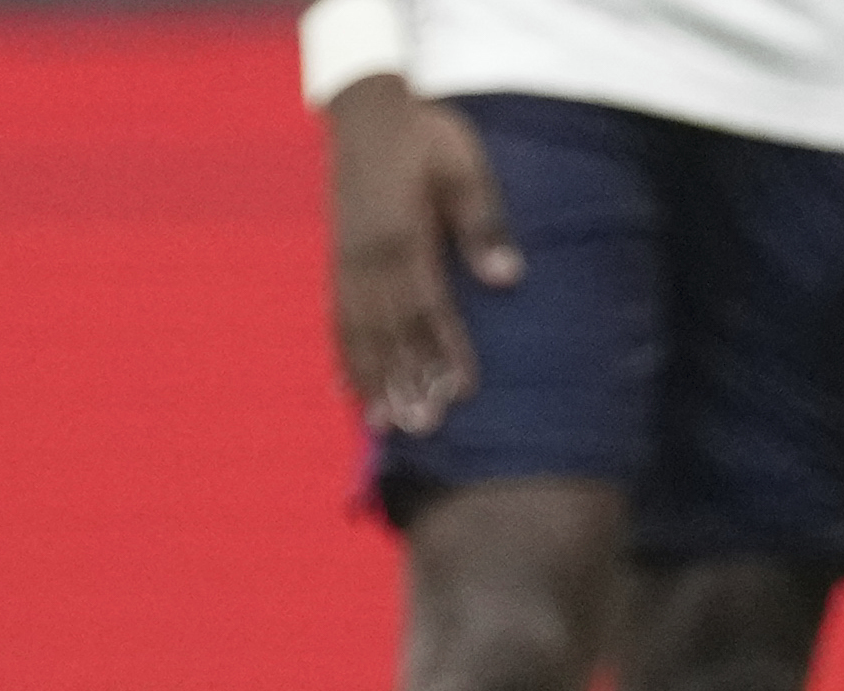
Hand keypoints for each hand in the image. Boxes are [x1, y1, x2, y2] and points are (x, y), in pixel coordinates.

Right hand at [329, 78, 519, 433]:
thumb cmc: (425, 137)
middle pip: (390, 329)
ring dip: (374, 382)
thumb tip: (506, 278)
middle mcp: (369, 255)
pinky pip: (337, 318)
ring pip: (359, 332)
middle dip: (406, 381)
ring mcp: (347, 261)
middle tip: (423, 429)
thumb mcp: (464, 167)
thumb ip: (482, 223)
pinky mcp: (337, 262)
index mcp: (402, 234)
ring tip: (387, 427)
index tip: (460, 391)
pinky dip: (343, 358)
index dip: (444, 350)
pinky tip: (348, 393)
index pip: (427, 305)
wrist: (367, 110)